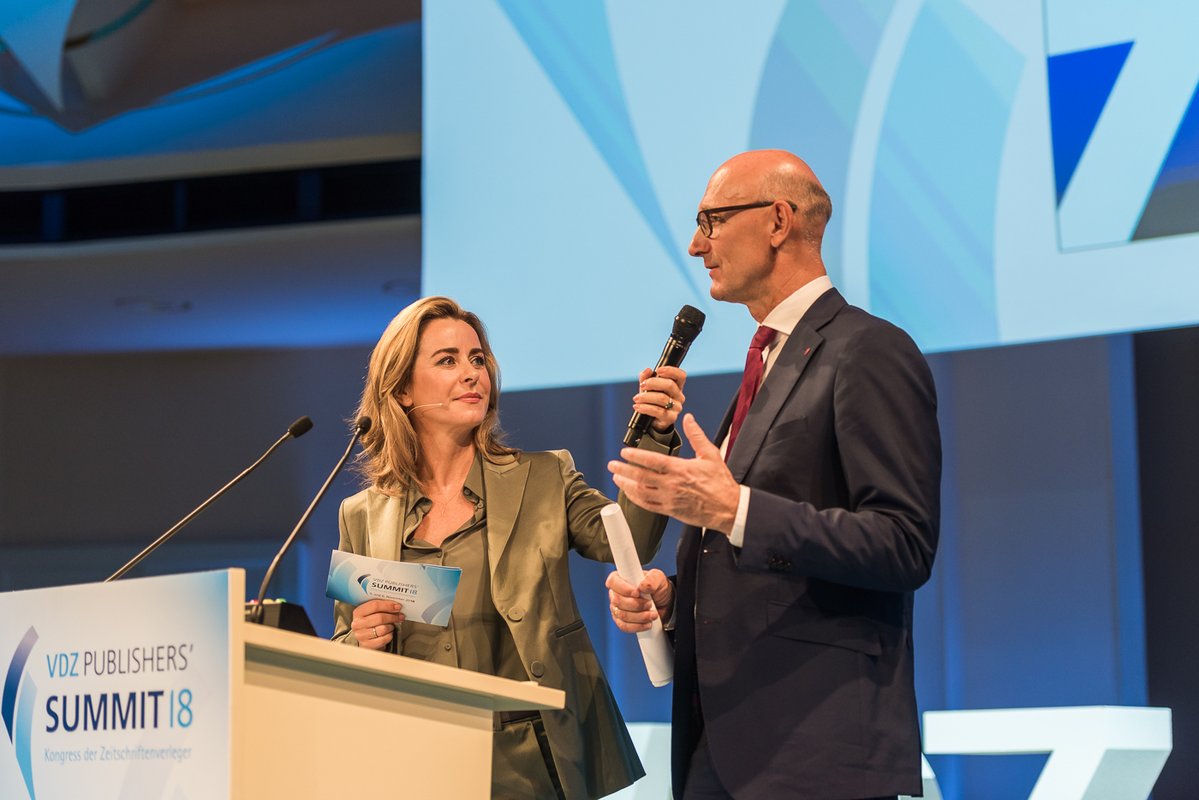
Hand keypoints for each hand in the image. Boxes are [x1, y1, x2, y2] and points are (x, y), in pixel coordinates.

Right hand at [350, 599, 403, 649]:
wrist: (366, 639)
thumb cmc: (371, 624)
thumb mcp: (372, 613)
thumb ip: (381, 608)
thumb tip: (396, 605)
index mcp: (358, 612)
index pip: (374, 606)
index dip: (388, 605)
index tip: (398, 606)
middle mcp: (358, 624)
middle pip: (380, 617)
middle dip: (393, 616)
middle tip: (400, 616)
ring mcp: (361, 635)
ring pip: (383, 629)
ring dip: (391, 627)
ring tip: (392, 626)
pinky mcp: (366, 645)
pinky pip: (383, 639)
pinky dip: (389, 636)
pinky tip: (388, 634)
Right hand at [606, 568, 673, 632]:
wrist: (665, 604)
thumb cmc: (658, 588)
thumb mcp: (659, 578)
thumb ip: (652, 579)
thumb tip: (642, 586)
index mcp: (621, 578)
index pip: (613, 581)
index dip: (623, 588)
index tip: (637, 593)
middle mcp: (616, 593)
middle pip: (617, 601)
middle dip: (636, 604)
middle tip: (650, 604)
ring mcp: (617, 608)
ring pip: (622, 615)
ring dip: (640, 616)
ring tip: (653, 614)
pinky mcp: (621, 621)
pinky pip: (624, 626)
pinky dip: (638, 626)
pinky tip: (648, 623)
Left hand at [609, 413, 740, 533]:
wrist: (729, 508)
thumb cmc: (721, 482)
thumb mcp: (711, 455)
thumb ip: (696, 436)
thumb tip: (688, 417)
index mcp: (681, 469)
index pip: (652, 461)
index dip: (635, 456)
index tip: (624, 452)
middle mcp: (672, 485)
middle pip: (641, 477)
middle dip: (624, 470)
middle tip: (612, 464)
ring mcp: (670, 499)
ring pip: (642, 492)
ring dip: (626, 484)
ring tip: (616, 477)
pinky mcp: (670, 511)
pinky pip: (648, 505)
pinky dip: (636, 498)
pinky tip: (629, 492)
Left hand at [633, 366, 686, 431]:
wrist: (651, 421)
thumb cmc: (651, 401)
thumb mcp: (647, 388)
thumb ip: (646, 378)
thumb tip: (647, 370)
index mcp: (677, 386)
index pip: (681, 375)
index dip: (671, 371)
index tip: (658, 370)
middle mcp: (679, 396)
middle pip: (670, 385)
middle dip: (653, 383)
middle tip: (642, 385)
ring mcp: (676, 408)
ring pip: (662, 398)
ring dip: (646, 397)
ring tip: (636, 398)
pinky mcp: (670, 418)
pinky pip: (658, 411)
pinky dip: (645, 408)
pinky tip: (637, 406)